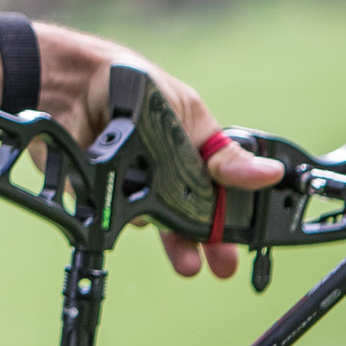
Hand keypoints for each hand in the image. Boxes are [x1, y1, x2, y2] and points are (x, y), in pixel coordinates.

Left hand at [21, 21, 285, 279]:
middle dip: (202, 245)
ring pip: (151, 224)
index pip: (218, 200)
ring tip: (185, 256)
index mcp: (193, 159)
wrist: (77, 81)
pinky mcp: (97, 193)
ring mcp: (130, 188)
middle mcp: (163, 179)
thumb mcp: (191, 116)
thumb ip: (224, 154)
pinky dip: (121, 215)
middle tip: (218, 265)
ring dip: (168, 238)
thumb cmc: (138, 87)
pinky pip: (111, 215)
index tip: (236, 248)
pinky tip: (128, 211)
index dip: (227, 227)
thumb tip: (268, 175)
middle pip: (186, 221)